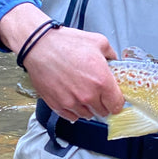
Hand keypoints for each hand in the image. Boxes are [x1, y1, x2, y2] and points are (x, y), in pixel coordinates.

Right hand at [0, 4, 124, 120]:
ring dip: (88, 107)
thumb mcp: (98, 42)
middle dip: (103, 103)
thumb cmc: (66, 43)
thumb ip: (112, 55)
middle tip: (98, 92)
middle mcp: (88, 95)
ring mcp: (72, 102)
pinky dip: (74, 111)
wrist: (40, 46)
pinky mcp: (57, 105)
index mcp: (102, 81)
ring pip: (87, 115)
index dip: (117, 101)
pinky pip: (71, 117)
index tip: (114, 98)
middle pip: (103, 112)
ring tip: (83, 93)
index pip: (117, 105)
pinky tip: (73, 99)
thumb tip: (115, 61)